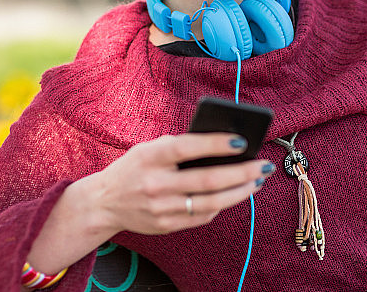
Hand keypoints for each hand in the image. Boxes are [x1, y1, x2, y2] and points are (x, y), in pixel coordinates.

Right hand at [86, 133, 273, 235]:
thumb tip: (223, 146)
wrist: (104, 203)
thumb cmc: (134, 168)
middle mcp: (155, 184)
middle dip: (241, 172)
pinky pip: (202, 217)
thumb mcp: (148, 149)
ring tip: (257, 181)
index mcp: (149, 157)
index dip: (215, 144)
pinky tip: (235, 194)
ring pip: (210, 203)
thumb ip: (178, 146)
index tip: (241, 141)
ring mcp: (161, 208)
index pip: (186, 148)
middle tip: (263, 165)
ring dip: (239, 192)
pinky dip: (222, 205)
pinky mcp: (166, 225)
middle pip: (206, 180)